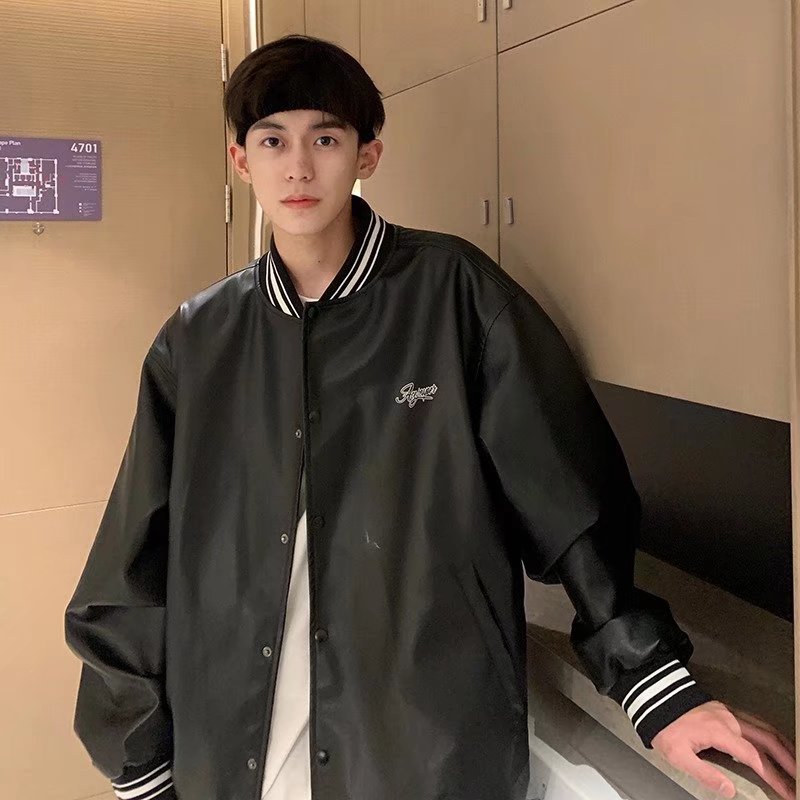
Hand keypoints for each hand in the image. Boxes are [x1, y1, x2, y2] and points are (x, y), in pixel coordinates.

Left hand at [651, 700, 795, 798]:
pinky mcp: (725, 711)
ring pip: (764, 728)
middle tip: (799, 778)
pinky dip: (771, 735)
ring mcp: (728, 713)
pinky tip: (775, 744)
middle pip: (767, 739)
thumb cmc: (666, 728)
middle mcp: (729, 719)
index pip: (754, 757)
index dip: (774, 776)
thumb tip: (730, 789)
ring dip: (783, 746)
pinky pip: (755, 723)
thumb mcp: (678, 755)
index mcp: (720, 731)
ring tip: (795, 763)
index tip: (788, 792)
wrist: (655, 699)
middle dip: (789, 760)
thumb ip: (704, 774)